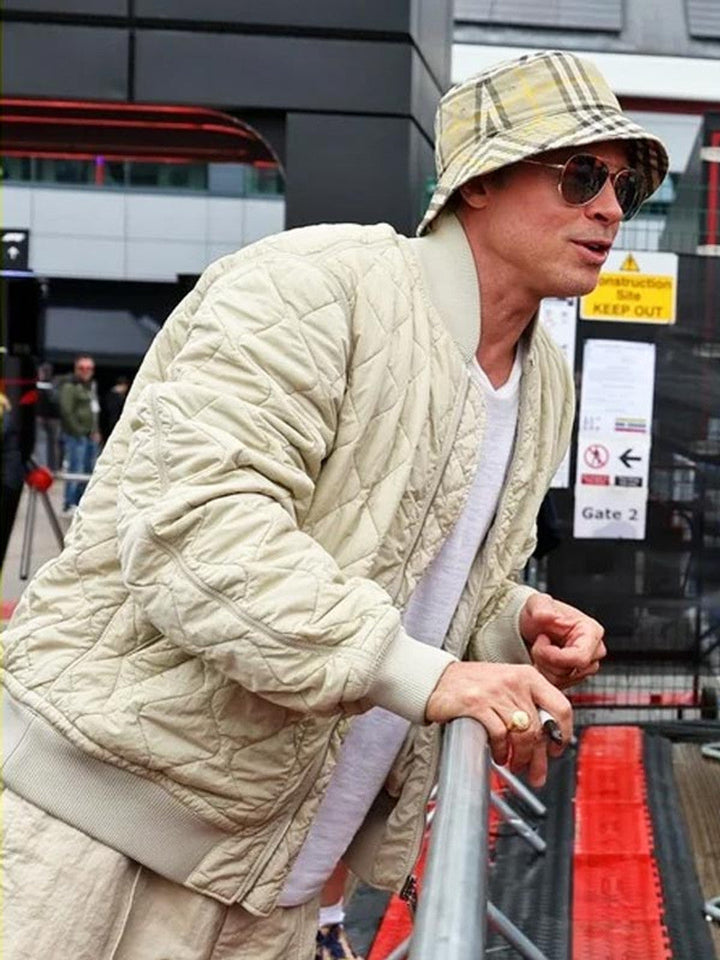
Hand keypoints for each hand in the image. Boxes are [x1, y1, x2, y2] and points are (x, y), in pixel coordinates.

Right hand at [425, 661, 571, 786]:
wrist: (436, 678)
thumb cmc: (472, 684)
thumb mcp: (506, 685)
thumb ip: (527, 705)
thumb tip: (548, 740)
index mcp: (527, 676)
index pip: (560, 706)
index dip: (562, 734)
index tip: (556, 749)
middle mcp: (514, 682)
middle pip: (539, 727)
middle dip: (538, 756)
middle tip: (535, 771)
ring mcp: (495, 692)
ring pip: (522, 733)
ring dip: (520, 757)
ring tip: (513, 763)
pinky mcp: (476, 704)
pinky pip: (499, 734)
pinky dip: (500, 750)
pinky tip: (497, 754)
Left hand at [519, 593, 605, 689]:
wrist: (532, 623)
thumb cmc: (539, 612)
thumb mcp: (536, 603)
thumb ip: (541, 607)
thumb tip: (546, 615)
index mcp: (591, 631)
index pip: (580, 657)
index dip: (555, 656)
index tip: (540, 641)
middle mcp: (594, 650)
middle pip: (573, 672)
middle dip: (548, 661)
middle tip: (537, 645)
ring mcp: (586, 665)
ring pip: (565, 680)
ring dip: (545, 668)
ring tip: (539, 651)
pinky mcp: (576, 675)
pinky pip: (560, 685)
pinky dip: (545, 676)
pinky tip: (540, 661)